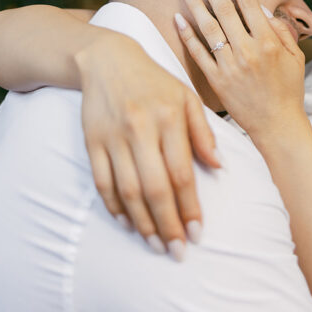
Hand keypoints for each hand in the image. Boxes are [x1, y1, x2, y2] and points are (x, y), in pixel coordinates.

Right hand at [76, 33, 219, 255]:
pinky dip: (114, 206)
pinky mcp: (92, 141)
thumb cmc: (155, 82)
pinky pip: (102, 182)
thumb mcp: (186, 97)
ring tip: (155, 244)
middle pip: (154, 188)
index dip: (189, 207)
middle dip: (167, 224)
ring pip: (127, 190)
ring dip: (142, 223)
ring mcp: (113, 137)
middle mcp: (140, 129)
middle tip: (177, 251)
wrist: (107, 60)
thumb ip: (203, 132)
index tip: (197, 233)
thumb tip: (219, 167)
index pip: (181, 173)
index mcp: (169, 118)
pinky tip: (126, 222)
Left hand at [175, 0, 306, 143]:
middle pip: (225, 10)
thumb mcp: (296, 58)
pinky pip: (198, 53)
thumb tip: (263, 8)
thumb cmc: (289, 90)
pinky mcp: (217, 80)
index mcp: (269, 42)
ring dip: (195, 4)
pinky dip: (187, 35)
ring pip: (208, 28)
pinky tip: (178, 19)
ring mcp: (230, 66)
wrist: (277, 125)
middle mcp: (248, 50)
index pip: (249, 4)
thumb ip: (282, 31)